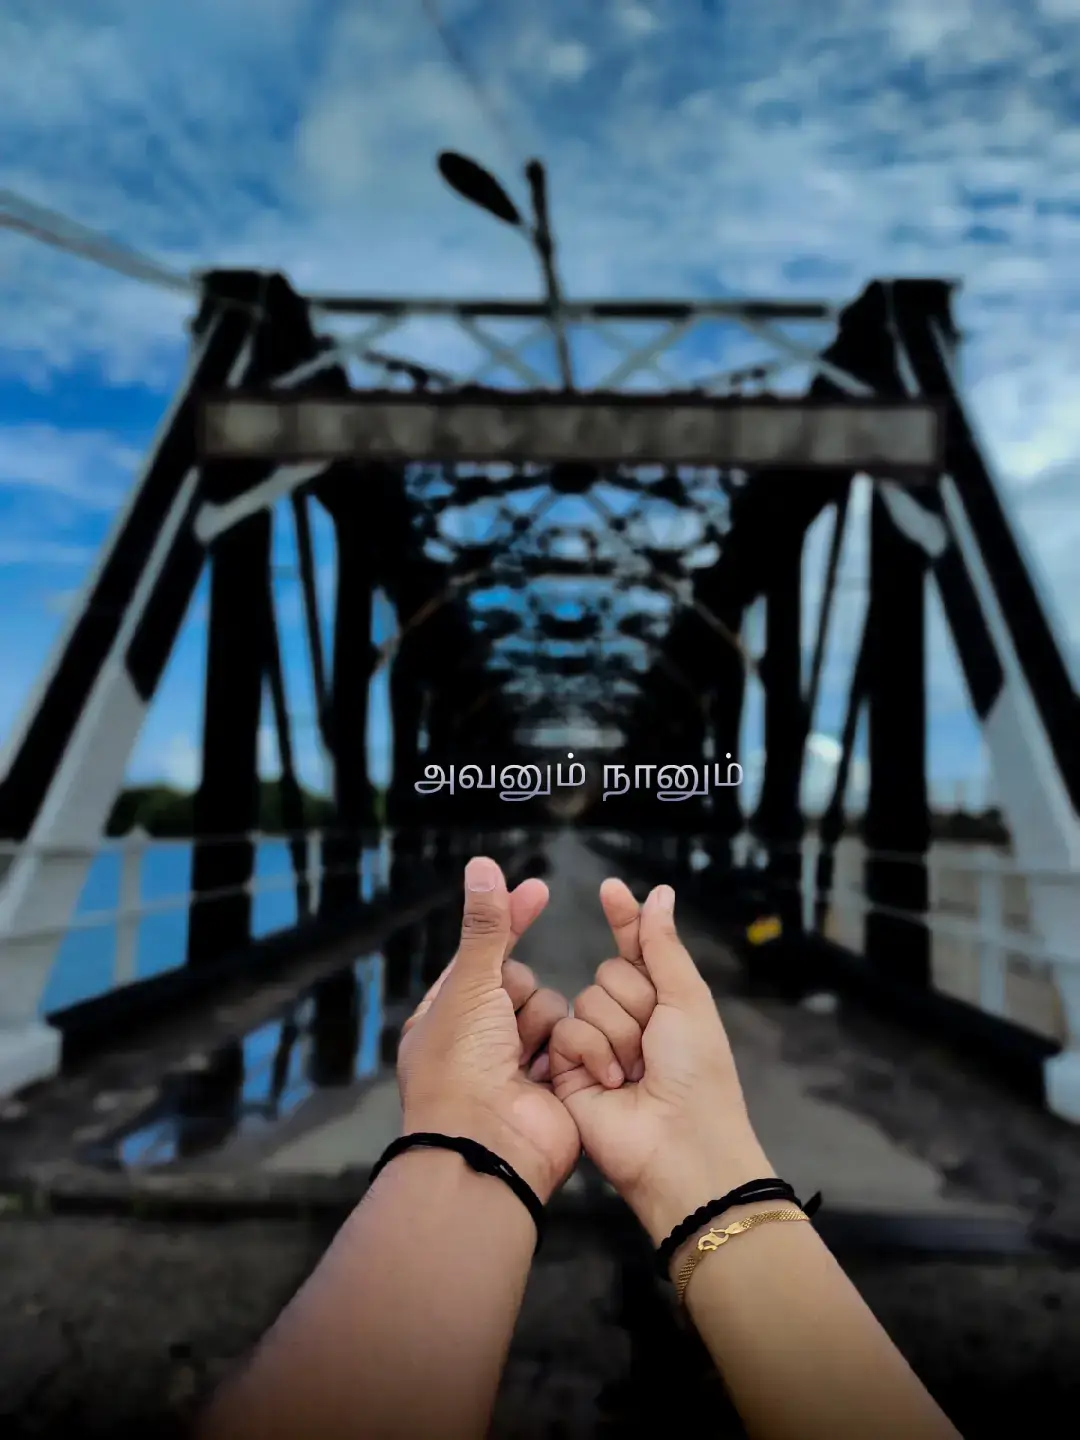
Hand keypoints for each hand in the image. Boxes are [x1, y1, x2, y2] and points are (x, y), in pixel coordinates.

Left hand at [396, 856, 579, 1202]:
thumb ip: (486, 926)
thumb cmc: (461, 1064)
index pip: (480, 956)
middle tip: (504, 1025)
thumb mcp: (471, 985)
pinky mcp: (553, 1085)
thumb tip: (482, 863)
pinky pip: (571, 1041)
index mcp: (444, 1017)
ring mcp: (516, 1065)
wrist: (487, 1146)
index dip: (507, 922)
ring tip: (525, 1059)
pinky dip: (566, 1051)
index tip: (538, 890)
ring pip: (549, 1009)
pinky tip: (551, 1071)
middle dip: (519, 995)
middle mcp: (477, 1040)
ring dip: (542, 1027)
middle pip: (519, 982)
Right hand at [549, 879, 771, 1244]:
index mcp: (662, 1002)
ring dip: (618, 1034)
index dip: (624, 919)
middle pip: (609, 973)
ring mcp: (596, 1047)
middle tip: (654, 1042)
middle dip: (635, 1002)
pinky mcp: (568, 1072)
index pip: (636, 949)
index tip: (610, 888)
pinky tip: (610, 1082)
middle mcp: (627, 1021)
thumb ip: (663, 946)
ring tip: (635, 1072)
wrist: (679, 1146)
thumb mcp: (688, 1002)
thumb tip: (659, 893)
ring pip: (587, 1000)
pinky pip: (567, 1032)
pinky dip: (592, 1053)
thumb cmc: (698, 1074)